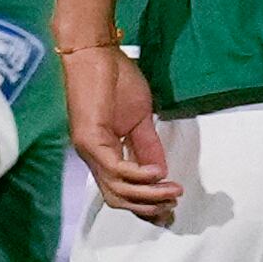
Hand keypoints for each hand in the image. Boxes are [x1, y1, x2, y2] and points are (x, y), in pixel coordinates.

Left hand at [67, 41, 179, 223]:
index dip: (145, 204)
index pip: (121, 190)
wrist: (94, 52)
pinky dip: (139, 175)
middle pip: (118, 198)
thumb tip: (162, 172)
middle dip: (148, 208)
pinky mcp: (89, 139)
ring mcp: (89, 149)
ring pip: (117, 189)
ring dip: (148, 196)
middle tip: (173, 207)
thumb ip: (147, 146)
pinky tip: (158, 174)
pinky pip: (115, 169)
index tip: (170, 209)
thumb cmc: (114, 78)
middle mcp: (92, 156)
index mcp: (102, 152)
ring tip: (173, 192)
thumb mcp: (139, 118)